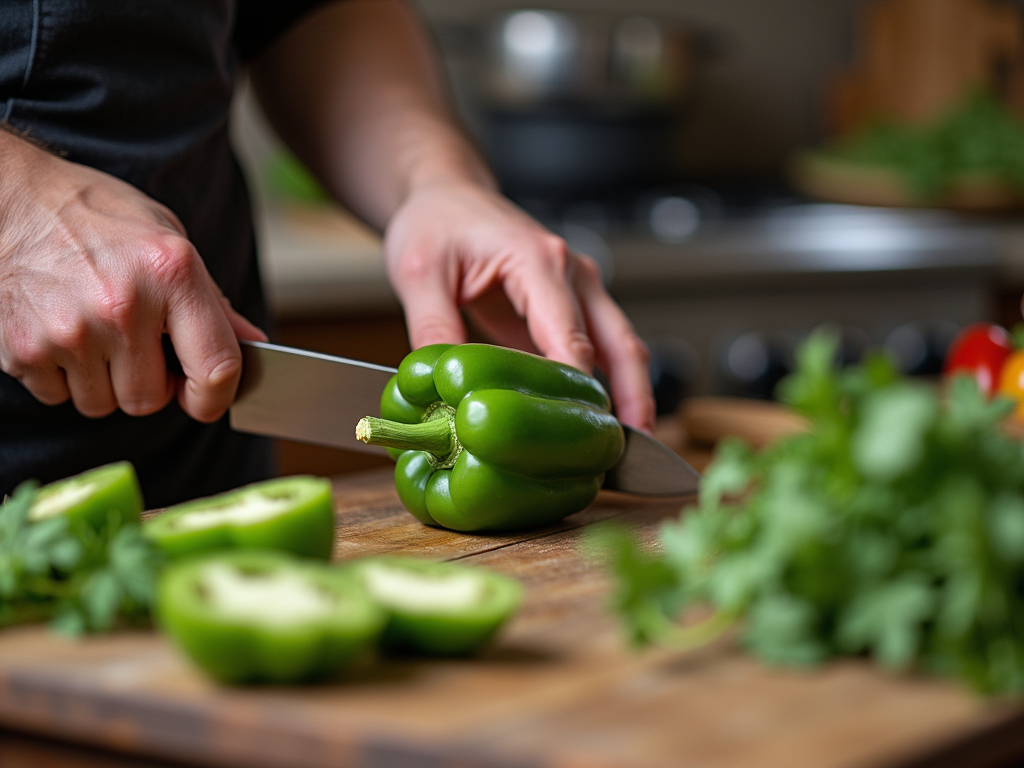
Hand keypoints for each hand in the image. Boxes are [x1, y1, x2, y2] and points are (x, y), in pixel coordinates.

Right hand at [0, 131, 265, 421]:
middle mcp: (121, 306)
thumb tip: (253, 344)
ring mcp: (68, 330)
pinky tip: (62, 333)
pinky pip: (57, 396)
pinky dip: (62, 376)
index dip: (215, 398)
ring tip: (96, 333)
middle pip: (149, 400)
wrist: (13, 198)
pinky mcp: (22, 347)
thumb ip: (213, 301)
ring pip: (101, 404)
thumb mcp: (171, 239)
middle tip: (137, 347)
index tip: (206, 398)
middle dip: (149, 384)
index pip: (215, 369)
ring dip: (103, 382)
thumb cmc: (100, 218)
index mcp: (171, 274)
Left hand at [383, 181, 655, 432]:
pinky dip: (608, 387)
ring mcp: (579, 290)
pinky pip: (602, 350)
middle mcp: (572, 273)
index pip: (570, 335)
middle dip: (632, 399)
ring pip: (622, 349)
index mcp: (538, 260)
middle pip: (620, 344)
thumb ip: (432, 329)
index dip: (575, 388)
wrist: (446, 196)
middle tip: (628, 452)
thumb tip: (444, 388)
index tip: (575, 431)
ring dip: (630, 397)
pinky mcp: (571, 309)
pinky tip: (597, 426)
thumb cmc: (436, 222)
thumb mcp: (419, 273)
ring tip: (623, 451)